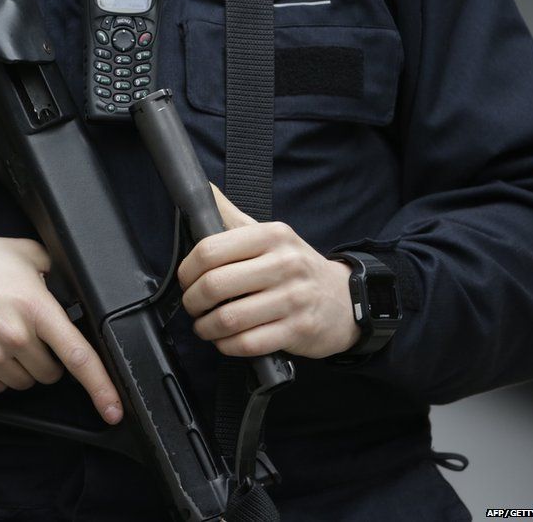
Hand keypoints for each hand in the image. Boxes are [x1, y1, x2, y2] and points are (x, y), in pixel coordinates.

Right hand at [0, 228, 123, 424]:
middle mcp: (14, 336)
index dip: (102, 387)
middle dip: (47, 358)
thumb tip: (71, 288)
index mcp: (34, 307)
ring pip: (24, 382)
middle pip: (51, 373)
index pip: (78, 355)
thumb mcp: (21, 251)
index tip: (114, 408)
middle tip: (27, 333)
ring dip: (21, 366)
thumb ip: (53, 271)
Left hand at [177, 185, 359, 358]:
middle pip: (214, 285)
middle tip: (193, 305)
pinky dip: (226, 345)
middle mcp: (284, 264)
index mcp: (271, 235)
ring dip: (206, 327)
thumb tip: (202, 187)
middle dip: (192, 301)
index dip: (187, 269)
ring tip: (205, 324)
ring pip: (228, 318)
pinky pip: (247, 343)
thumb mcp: (269, 235)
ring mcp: (293, 299)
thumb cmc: (295, 267)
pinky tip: (226, 339)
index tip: (187, 279)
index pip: (210, 250)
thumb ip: (232, 215)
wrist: (345, 299)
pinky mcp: (298, 330)